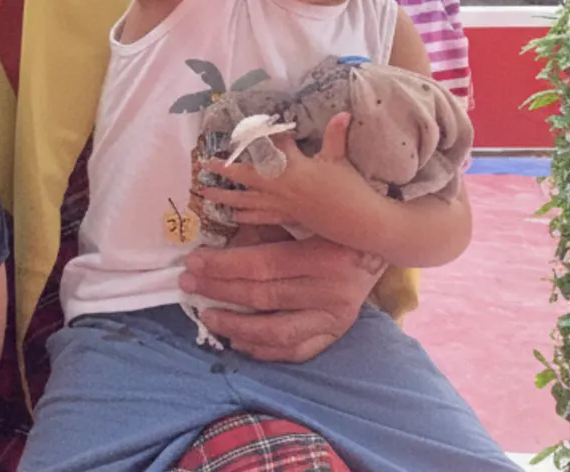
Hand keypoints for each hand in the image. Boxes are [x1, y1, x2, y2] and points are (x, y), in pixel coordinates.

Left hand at [179, 236, 381, 361]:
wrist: (381, 248)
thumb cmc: (333, 227)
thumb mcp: (304, 220)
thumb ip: (266, 231)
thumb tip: (218, 244)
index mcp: (323, 255)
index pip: (262, 265)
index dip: (223, 266)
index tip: (193, 262)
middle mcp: (332, 290)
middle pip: (264, 297)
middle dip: (219, 291)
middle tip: (189, 285)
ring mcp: (336, 317)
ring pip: (276, 331)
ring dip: (236, 327)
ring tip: (209, 316)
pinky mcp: (336, 334)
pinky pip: (295, 350)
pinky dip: (264, 349)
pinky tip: (239, 340)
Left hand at [200, 113, 387, 247]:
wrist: (355, 220)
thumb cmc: (347, 188)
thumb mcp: (339, 159)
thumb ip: (336, 135)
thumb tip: (344, 112)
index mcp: (294, 167)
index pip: (271, 148)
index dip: (257, 137)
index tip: (241, 129)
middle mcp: (281, 186)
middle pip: (247, 176)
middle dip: (225, 170)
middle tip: (205, 165)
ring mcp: (281, 204)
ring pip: (246, 200)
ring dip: (225, 196)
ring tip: (205, 192)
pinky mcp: (286, 218)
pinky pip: (259, 217)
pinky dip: (244, 215)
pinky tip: (231, 215)